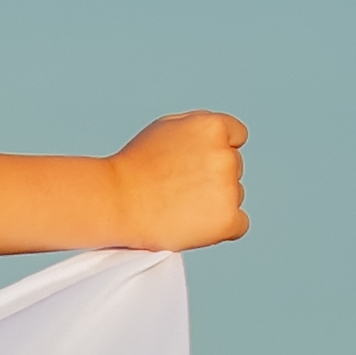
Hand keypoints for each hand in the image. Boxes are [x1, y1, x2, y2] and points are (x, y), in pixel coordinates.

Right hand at [113, 111, 248, 248]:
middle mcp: (226, 156)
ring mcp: (229, 189)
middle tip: (178, 187)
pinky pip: (239, 225)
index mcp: (213, 127)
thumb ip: (197, 129)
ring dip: (216, 201)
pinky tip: (194, 224)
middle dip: (213, 176)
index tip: (195, 163)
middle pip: (234, 167)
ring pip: (236, 195)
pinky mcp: (228, 220)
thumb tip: (221, 138)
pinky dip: (221, 228)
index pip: (236, 136)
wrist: (116, 201)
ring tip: (179, 205)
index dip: (214, 150)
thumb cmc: (134, 165)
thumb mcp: (165, 129)